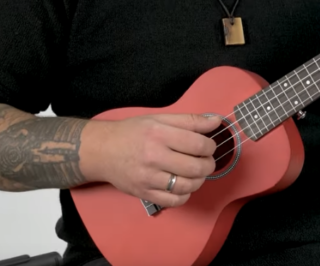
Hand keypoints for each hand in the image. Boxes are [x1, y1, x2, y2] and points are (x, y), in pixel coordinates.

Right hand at [82, 113, 220, 207]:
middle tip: (206, 160)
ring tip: (196, 173)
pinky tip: (183, 185)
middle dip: (208, 164)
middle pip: (196, 167)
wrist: (102, 151)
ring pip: (188, 186)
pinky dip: (185, 195)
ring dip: (199, 180)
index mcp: (159, 134)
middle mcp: (154, 156)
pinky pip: (174, 201)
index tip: (208, 146)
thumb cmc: (133, 132)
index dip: (210, 146)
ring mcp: (148, 178)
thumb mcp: (160, 119)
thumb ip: (190, 120)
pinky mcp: (144, 194)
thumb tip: (217, 122)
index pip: (198, 144)